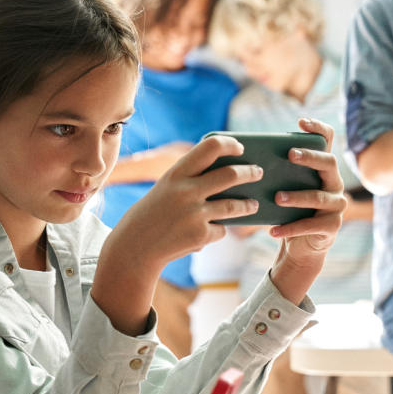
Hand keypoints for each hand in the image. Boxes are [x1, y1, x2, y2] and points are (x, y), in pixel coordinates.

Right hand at [112, 134, 260, 269]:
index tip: (240, 148)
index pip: (210, 147)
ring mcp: (195, 214)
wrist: (134, 249)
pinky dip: (217, 231)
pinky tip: (206, 234)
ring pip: (234, 206)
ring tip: (253, 205)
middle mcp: (187, 191)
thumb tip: (230, 176)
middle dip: (250, 172)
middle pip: (231, 175)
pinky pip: (220, 230)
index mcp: (176, 174)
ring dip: (248, 205)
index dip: (229, 144)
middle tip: (258, 172)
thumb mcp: (165, 190)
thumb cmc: (151, 215)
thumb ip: (191, 181)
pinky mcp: (200, 236)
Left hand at [266, 118, 347, 300]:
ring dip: (297, 196)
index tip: (300, 121)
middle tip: (290, 154)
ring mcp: (336, 205)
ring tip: (277, 198)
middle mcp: (334, 183)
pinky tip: (272, 230)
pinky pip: (311, 225)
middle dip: (310, 157)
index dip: (318, 128)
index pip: (328, 140)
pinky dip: (290, 228)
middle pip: (329, 163)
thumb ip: (273, 172)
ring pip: (318, 197)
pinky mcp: (332, 226)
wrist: (300, 244)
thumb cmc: (288, 210)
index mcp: (322, 168)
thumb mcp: (282, 187)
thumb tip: (238, 159)